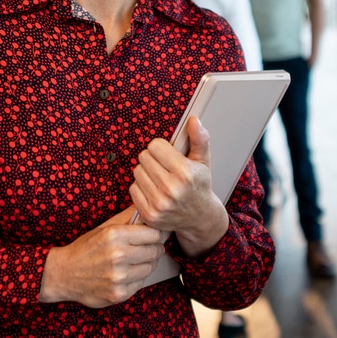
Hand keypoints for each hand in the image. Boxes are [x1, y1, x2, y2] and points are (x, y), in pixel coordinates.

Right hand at [38, 206, 165, 307]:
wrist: (63, 274)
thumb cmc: (87, 248)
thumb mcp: (105, 227)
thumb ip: (129, 217)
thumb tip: (149, 210)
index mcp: (116, 235)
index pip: (154, 234)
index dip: (155, 235)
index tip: (151, 237)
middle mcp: (118, 255)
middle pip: (155, 251)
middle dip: (153, 249)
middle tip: (145, 249)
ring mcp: (118, 277)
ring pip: (151, 267)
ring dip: (146, 264)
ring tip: (135, 261)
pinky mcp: (118, 294)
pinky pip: (141, 283)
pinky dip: (137, 278)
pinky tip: (126, 274)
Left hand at [130, 117, 228, 259]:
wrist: (200, 217)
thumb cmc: (200, 185)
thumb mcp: (204, 160)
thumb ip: (199, 138)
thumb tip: (193, 120)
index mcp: (186, 173)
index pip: (155, 146)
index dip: (161, 147)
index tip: (169, 154)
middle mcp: (172, 189)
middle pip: (144, 157)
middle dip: (153, 158)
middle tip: (164, 166)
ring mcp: (159, 203)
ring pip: (137, 172)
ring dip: (146, 172)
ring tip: (160, 177)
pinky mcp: (149, 214)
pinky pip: (133, 188)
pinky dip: (141, 186)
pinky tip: (154, 190)